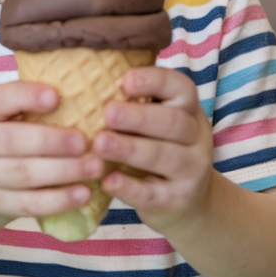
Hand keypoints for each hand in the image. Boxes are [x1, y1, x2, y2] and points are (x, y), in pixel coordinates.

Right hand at [0, 81, 103, 222]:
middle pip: (11, 141)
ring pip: (23, 174)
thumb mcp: (8, 118)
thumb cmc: (8, 138)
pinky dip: (59, 199)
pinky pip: (29, 204)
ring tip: (95, 166)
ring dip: (63, 170)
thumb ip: (33, 106)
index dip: (25, 96)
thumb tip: (83, 86)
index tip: (56, 96)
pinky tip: (84, 193)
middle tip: (86, 141)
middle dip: (51, 141)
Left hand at [95, 66, 214, 229]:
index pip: (181, 87)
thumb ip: (130, 102)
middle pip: (173, 122)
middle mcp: (196, 138)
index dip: (154, 81)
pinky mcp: (177, 200)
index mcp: (187, 110)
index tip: (124, 81)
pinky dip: (130, 188)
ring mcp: (191, 171)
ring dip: (130, 149)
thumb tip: (79, 74)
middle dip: (138, 116)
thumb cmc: (154, 148)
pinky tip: (107, 180)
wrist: (186, 202)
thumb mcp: (153, 122)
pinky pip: (153, 193)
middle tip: (107, 113)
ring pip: (165, 157)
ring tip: (100, 143)